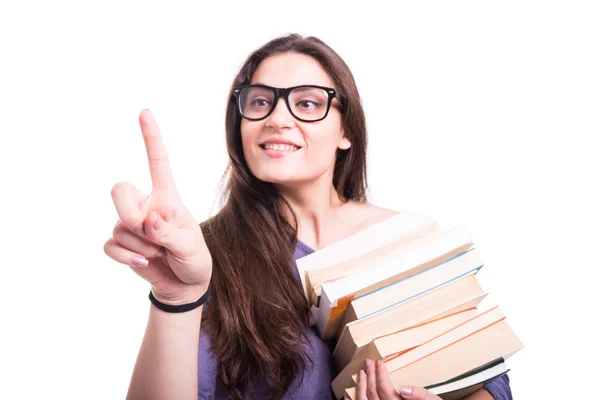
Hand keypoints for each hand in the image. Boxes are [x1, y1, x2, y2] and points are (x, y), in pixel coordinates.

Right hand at [103, 109, 212, 303]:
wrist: (185, 286)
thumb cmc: (194, 259)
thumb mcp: (191, 247)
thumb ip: (169, 233)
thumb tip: (147, 222)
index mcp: (167, 197)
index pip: (158, 162)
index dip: (151, 138)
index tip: (145, 112)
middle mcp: (146, 205)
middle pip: (120, 190)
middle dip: (129, 213)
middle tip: (149, 232)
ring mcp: (131, 224)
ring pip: (118, 225)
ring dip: (140, 246)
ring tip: (159, 254)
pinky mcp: (121, 244)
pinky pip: (110, 245)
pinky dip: (126, 258)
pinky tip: (143, 263)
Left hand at [352, 358, 441, 399]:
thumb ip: (420, 395)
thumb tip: (402, 387)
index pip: (385, 389)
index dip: (380, 374)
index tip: (379, 362)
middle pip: (373, 394)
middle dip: (370, 376)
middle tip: (368, 362)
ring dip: (361, 387)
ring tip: (361, 374)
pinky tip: (348, 396)